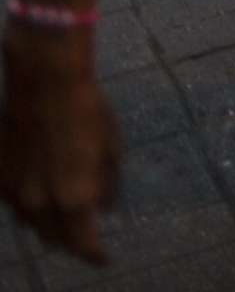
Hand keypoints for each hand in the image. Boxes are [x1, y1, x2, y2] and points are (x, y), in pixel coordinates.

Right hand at [3, 30, 121, 264]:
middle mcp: (41, 202)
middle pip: (55, 241)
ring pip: (32, 226)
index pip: (83, 244)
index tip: (104, 258)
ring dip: (50, 226)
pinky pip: (16, 206)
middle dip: (72, 242)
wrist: (46, 83)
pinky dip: (32, 206)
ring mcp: (15, 193)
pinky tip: (44, 192)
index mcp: (75, 197)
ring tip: (66, 216)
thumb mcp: (111, 148)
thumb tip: (105, 209)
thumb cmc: (88, 111)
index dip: (94, 255)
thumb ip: (108, 185)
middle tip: (86, 238)